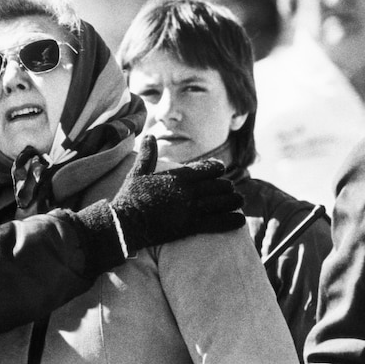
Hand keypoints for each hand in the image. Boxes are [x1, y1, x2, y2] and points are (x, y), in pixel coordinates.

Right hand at [110, 135, 244, 251]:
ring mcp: (190, 210)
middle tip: (231, 189)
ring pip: (221, 203)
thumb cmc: (129, 197)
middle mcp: (187, 191)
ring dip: (233, 202)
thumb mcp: (138, 172)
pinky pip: (216, 223)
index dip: (216, 168)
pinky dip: (230, 221)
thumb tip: (149, 136)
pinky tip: (240, 220)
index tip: (221, 170)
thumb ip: (148, 154)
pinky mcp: (189, 227)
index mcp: (178, 176)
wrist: (124, 223)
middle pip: (218, 186)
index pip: (207, 168)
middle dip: (226, 187)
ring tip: (239, 201)